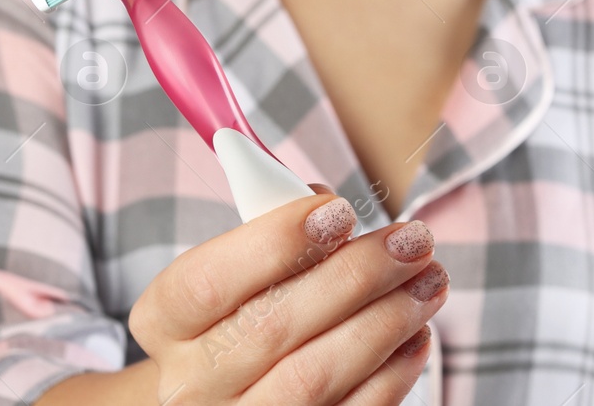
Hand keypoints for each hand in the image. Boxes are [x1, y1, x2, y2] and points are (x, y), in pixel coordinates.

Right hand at [127, 184, 448, 404]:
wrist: (225, 396)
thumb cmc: (240, 311)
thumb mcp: (237, 266)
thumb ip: (273, 228)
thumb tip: (329, 207)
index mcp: (164, 322)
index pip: (206, 281)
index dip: (273, 243)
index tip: (338, 210)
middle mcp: (190, 382)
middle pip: (272, 327)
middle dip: (355, 275)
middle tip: (412, 240)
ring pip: (314, 377)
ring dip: (385, 321)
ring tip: (429, 280)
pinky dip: (390, 375)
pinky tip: (415, 333)